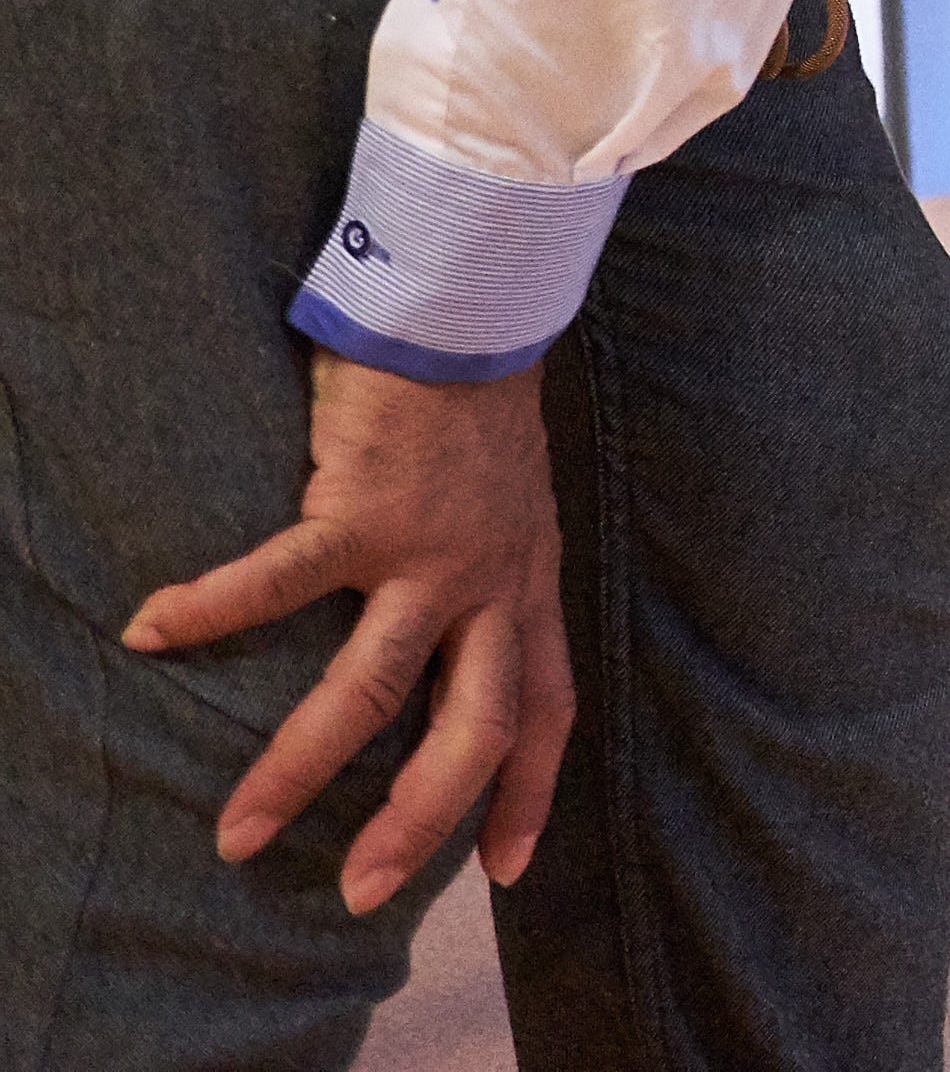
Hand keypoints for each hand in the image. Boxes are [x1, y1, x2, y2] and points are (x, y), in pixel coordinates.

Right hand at [124, 353, 571, 913]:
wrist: (475, 308)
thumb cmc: (476, 409)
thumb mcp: (509, 510)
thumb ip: (484, 575)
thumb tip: (440, 633)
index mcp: (527, 584)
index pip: (546, 707)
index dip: (530, 790)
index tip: (506, 868)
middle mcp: (492, 581)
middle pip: (472, 729)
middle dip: (420, 820)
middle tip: (364, 893)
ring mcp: (431, 551)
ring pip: (372, 689)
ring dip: (300, 768)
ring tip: (237, 832)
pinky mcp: (365, 509)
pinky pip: (279, 580)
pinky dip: (211, 609)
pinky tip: (152, 632)